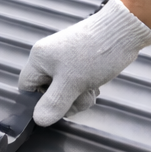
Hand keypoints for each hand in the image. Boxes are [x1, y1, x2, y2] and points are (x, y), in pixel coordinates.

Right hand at [19, 0, 150, 125]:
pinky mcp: (80, 62)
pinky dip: (85, 88)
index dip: (38, 101)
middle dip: (65, 100)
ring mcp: (65, 60)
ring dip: (78, 96)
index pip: (26, 87)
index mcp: (39, 59)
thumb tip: (39, 120)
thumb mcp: (72, 83)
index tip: (57, 105)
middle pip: (47, 91)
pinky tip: (95, 85)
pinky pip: (76, 82)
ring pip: (64, 89)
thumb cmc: (95, 54)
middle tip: (80, 97)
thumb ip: (54, 103)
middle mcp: (48, 58)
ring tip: (92, 89)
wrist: (124, 31)